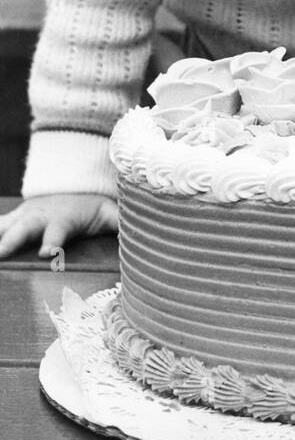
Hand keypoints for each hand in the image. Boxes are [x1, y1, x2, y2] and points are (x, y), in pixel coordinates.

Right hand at [0, 194, 117, 260]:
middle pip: (23, 229)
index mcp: (63, 219)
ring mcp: (23, 217)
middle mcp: (39, 217)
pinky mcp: (13, 219)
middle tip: (1, 255)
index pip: (58, 232)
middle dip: (11, 241)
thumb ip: (119, 223)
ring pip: (4, 226)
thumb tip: (136, 234)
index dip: (53, 241)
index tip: (48, 252)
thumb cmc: (92, 207)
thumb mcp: (108, 213)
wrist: (73, 184)